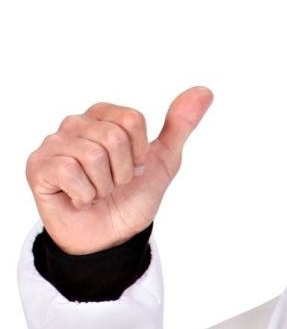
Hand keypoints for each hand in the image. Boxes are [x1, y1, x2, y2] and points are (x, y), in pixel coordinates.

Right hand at [25, 86, 213, 254]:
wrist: (112, 237)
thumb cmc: (131, 198)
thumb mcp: (163, 162)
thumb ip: (180, 126)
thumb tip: (204, 91)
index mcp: (103, 116)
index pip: (132, 119)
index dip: (141, 153)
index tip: (134, 168)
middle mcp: (75, 124)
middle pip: (114, 137)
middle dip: (124, 172)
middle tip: (115, 185)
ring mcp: (54, 144)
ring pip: (93, 155)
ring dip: (104, 186)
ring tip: (97, 192)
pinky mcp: (38, 167)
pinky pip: (70, 171)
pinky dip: (85, 195)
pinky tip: (80, 200)